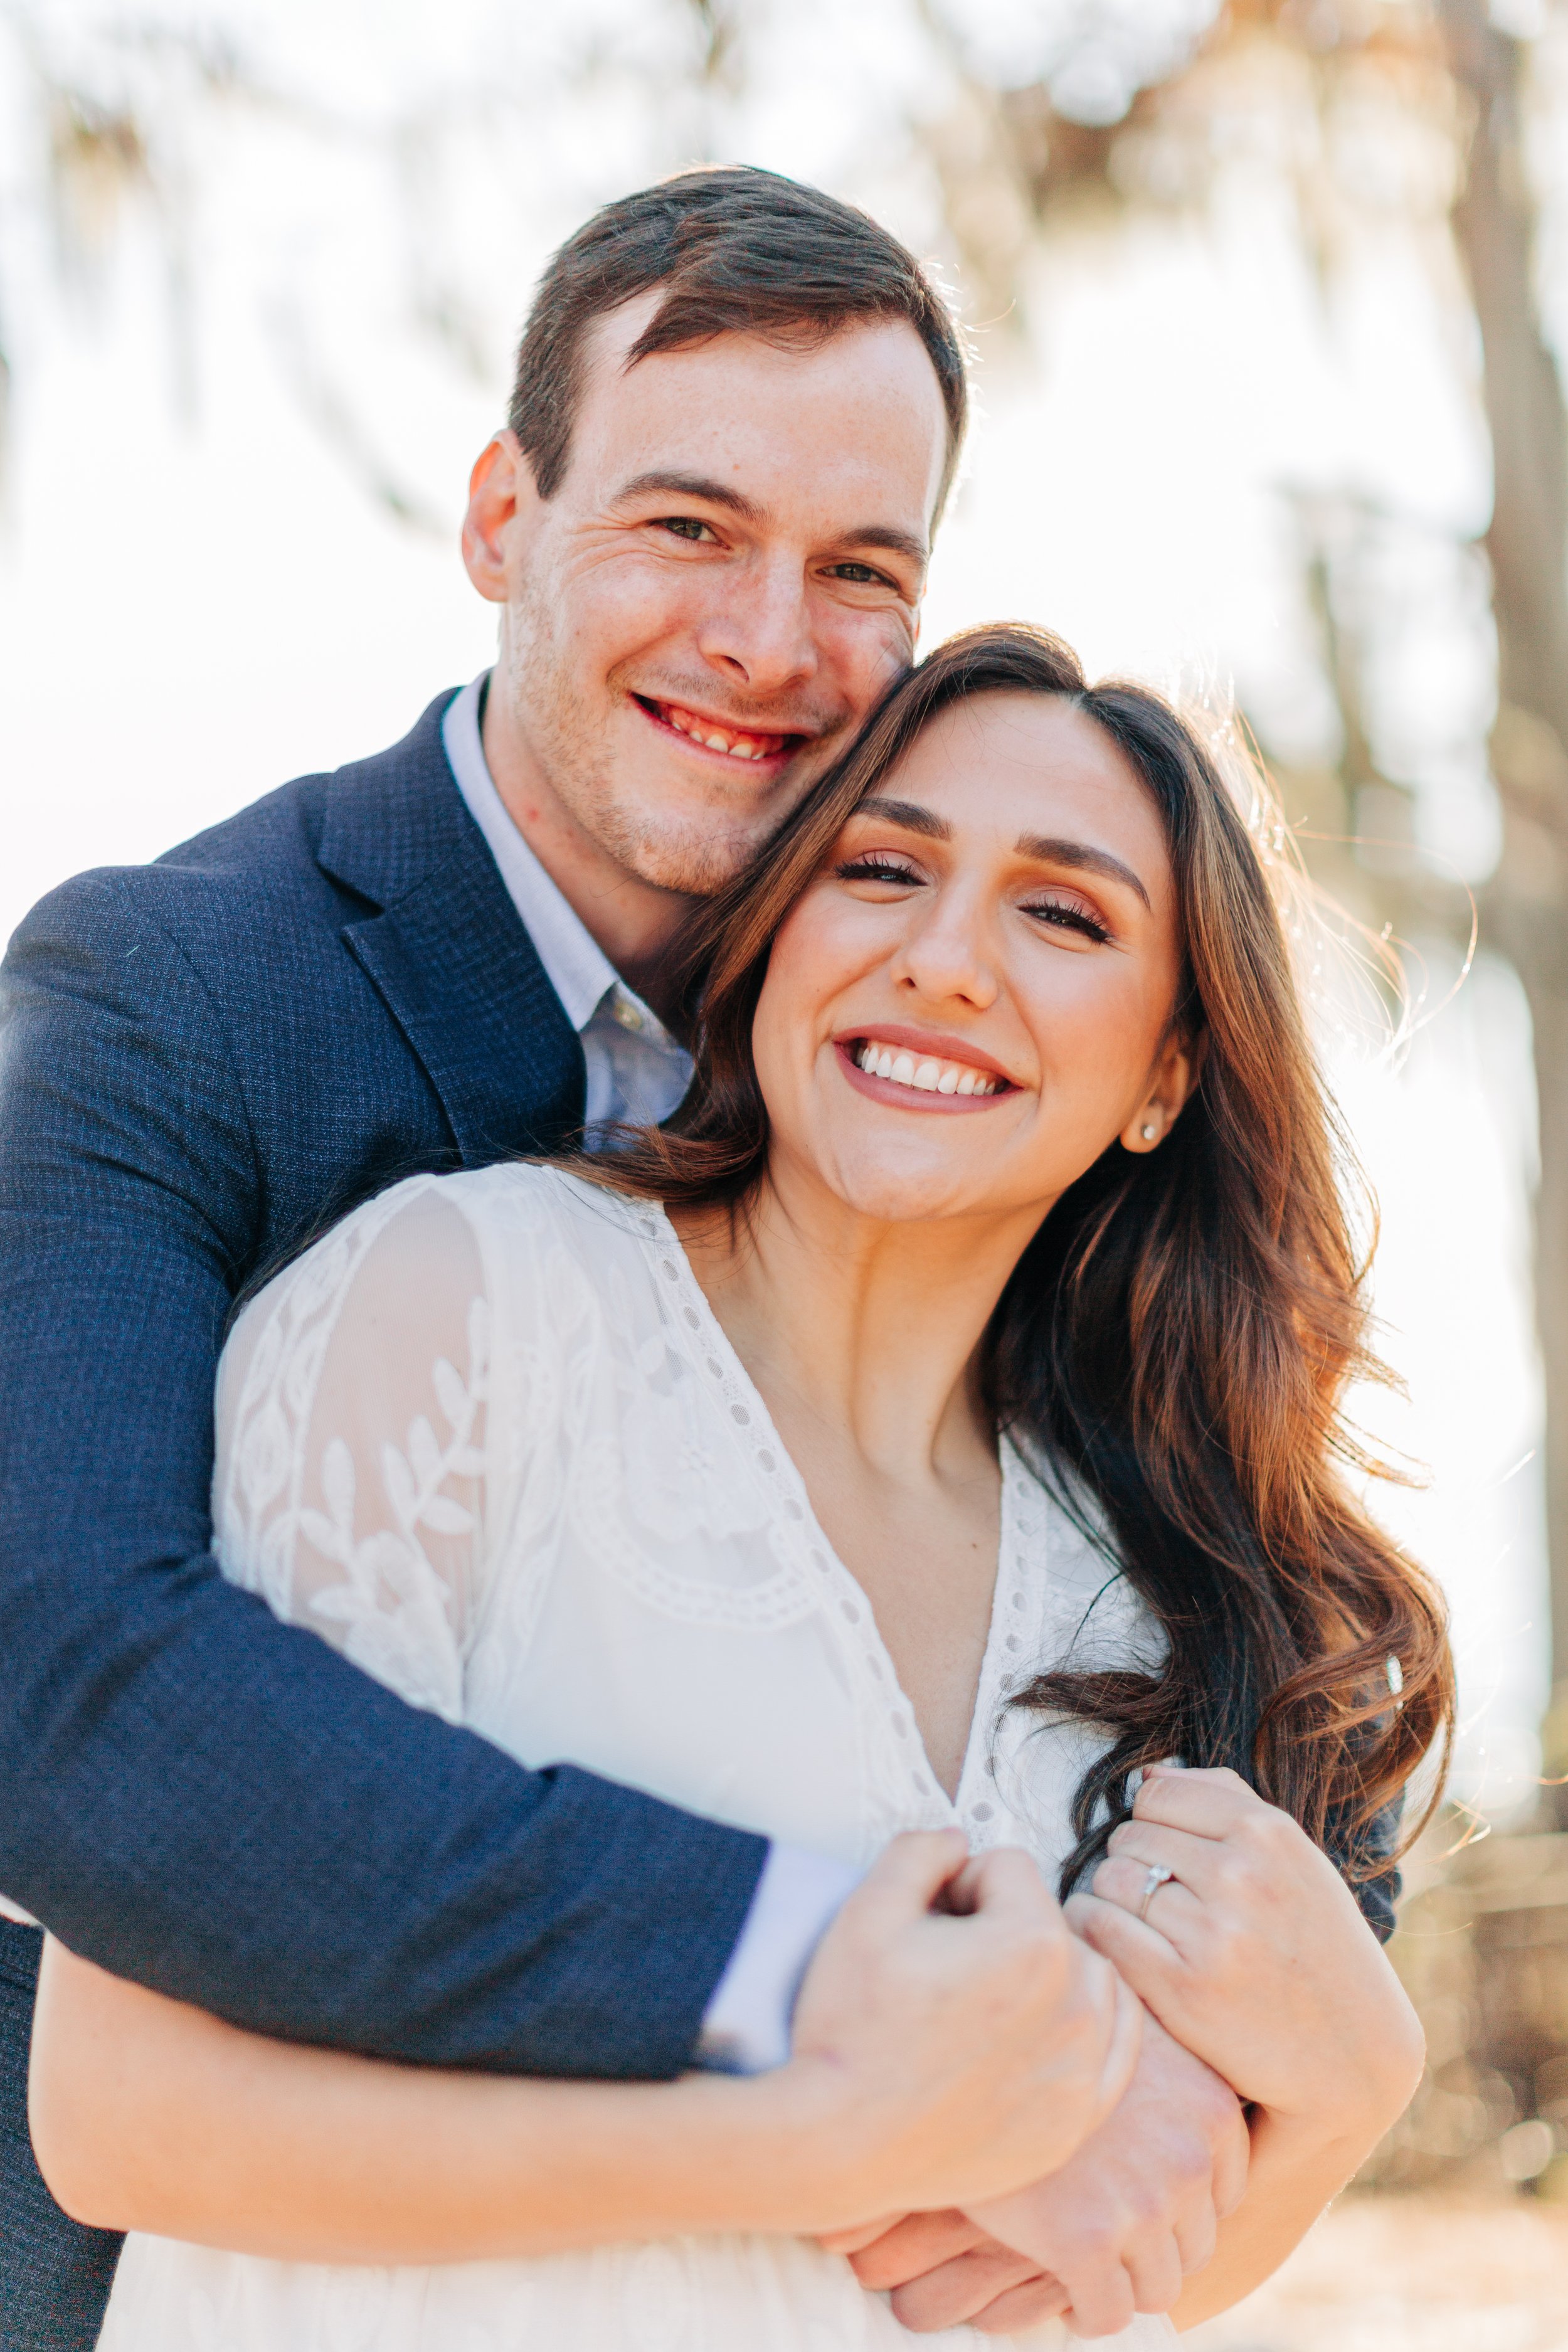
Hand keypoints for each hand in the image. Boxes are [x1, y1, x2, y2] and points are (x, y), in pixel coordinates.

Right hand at [783, 1832, 1140, 2226]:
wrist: (837, 2143)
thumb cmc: (851, 2031)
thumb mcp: (867, 1909)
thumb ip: (921, 1849)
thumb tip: (957, 1842)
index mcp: (1033, 1945)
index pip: (1008, 1867)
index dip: (956, 1883)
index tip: (926, 1922)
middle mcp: (1076, 2007)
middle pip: (1048, 1921)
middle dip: (1000, 1927)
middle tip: (946, 1965)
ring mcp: (1081, 2071)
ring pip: (1089, 1977)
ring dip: (1048, 1973)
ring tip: (985, 2000)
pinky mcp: (1075, 2121)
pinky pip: (1115, 2047)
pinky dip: (1088, 2026)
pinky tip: (1044, 2027)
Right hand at [841, 2013, 1247, 2337]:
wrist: (971, 2034)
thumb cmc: (1043, 2030)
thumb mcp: (1127, 2041)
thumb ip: (1164, 2087)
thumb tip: (1172, 2133)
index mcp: (1210, 2107)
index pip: (1225, 2193)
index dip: (1178, 2204)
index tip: (1133, 2198)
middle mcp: (1189, 2160)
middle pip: (1195, 2247)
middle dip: (1150, 2247)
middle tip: (1100, 2232)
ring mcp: (1142, 2205)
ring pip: (1157, 2289)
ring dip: (1120, 2281)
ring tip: (1079, 2260)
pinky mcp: (1087, 2243)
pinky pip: (1108, 2314)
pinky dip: (1086, 2310)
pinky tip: (1059, 2281)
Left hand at [1066, 1766, 1423, 2137]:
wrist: (1354, 2059)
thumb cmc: (1317, 1950)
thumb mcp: (1296, 1862)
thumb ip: (1227, 1802)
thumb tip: (1148, 1775)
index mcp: (1270, 1834)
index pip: (1157, 1795)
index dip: (1152, 1823)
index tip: (1167, 1854)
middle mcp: (1242, 1876)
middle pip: (1128, 1838)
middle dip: (1133, 1864)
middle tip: (1159, 1900)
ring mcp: (1213, 1933)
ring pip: (1109, 1881)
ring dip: (1112, 1900)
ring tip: (1144, 1924)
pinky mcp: (1184, 1989)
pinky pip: (1100, 1928)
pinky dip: (1092, 1929)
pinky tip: (1112, 1941)